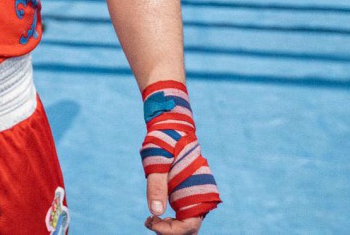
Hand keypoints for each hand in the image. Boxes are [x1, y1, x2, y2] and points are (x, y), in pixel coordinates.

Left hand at [141, 81, 220, 229]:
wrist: (171, 125)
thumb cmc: (164, 141)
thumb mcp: (157, 163)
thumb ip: (157, 187)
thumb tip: (154, 212)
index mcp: (197, 191)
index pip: (188, 226)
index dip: (169, 230)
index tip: (150, 221)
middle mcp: (201, 196)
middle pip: (189, 229)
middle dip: (169, 231)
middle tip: (148, 222)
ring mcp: (196, 194)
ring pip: (188, 223)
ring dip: (171, 227)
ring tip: (150, 220)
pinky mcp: (190, 191)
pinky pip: (185, 213)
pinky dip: (172, 219)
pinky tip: (157, 213)